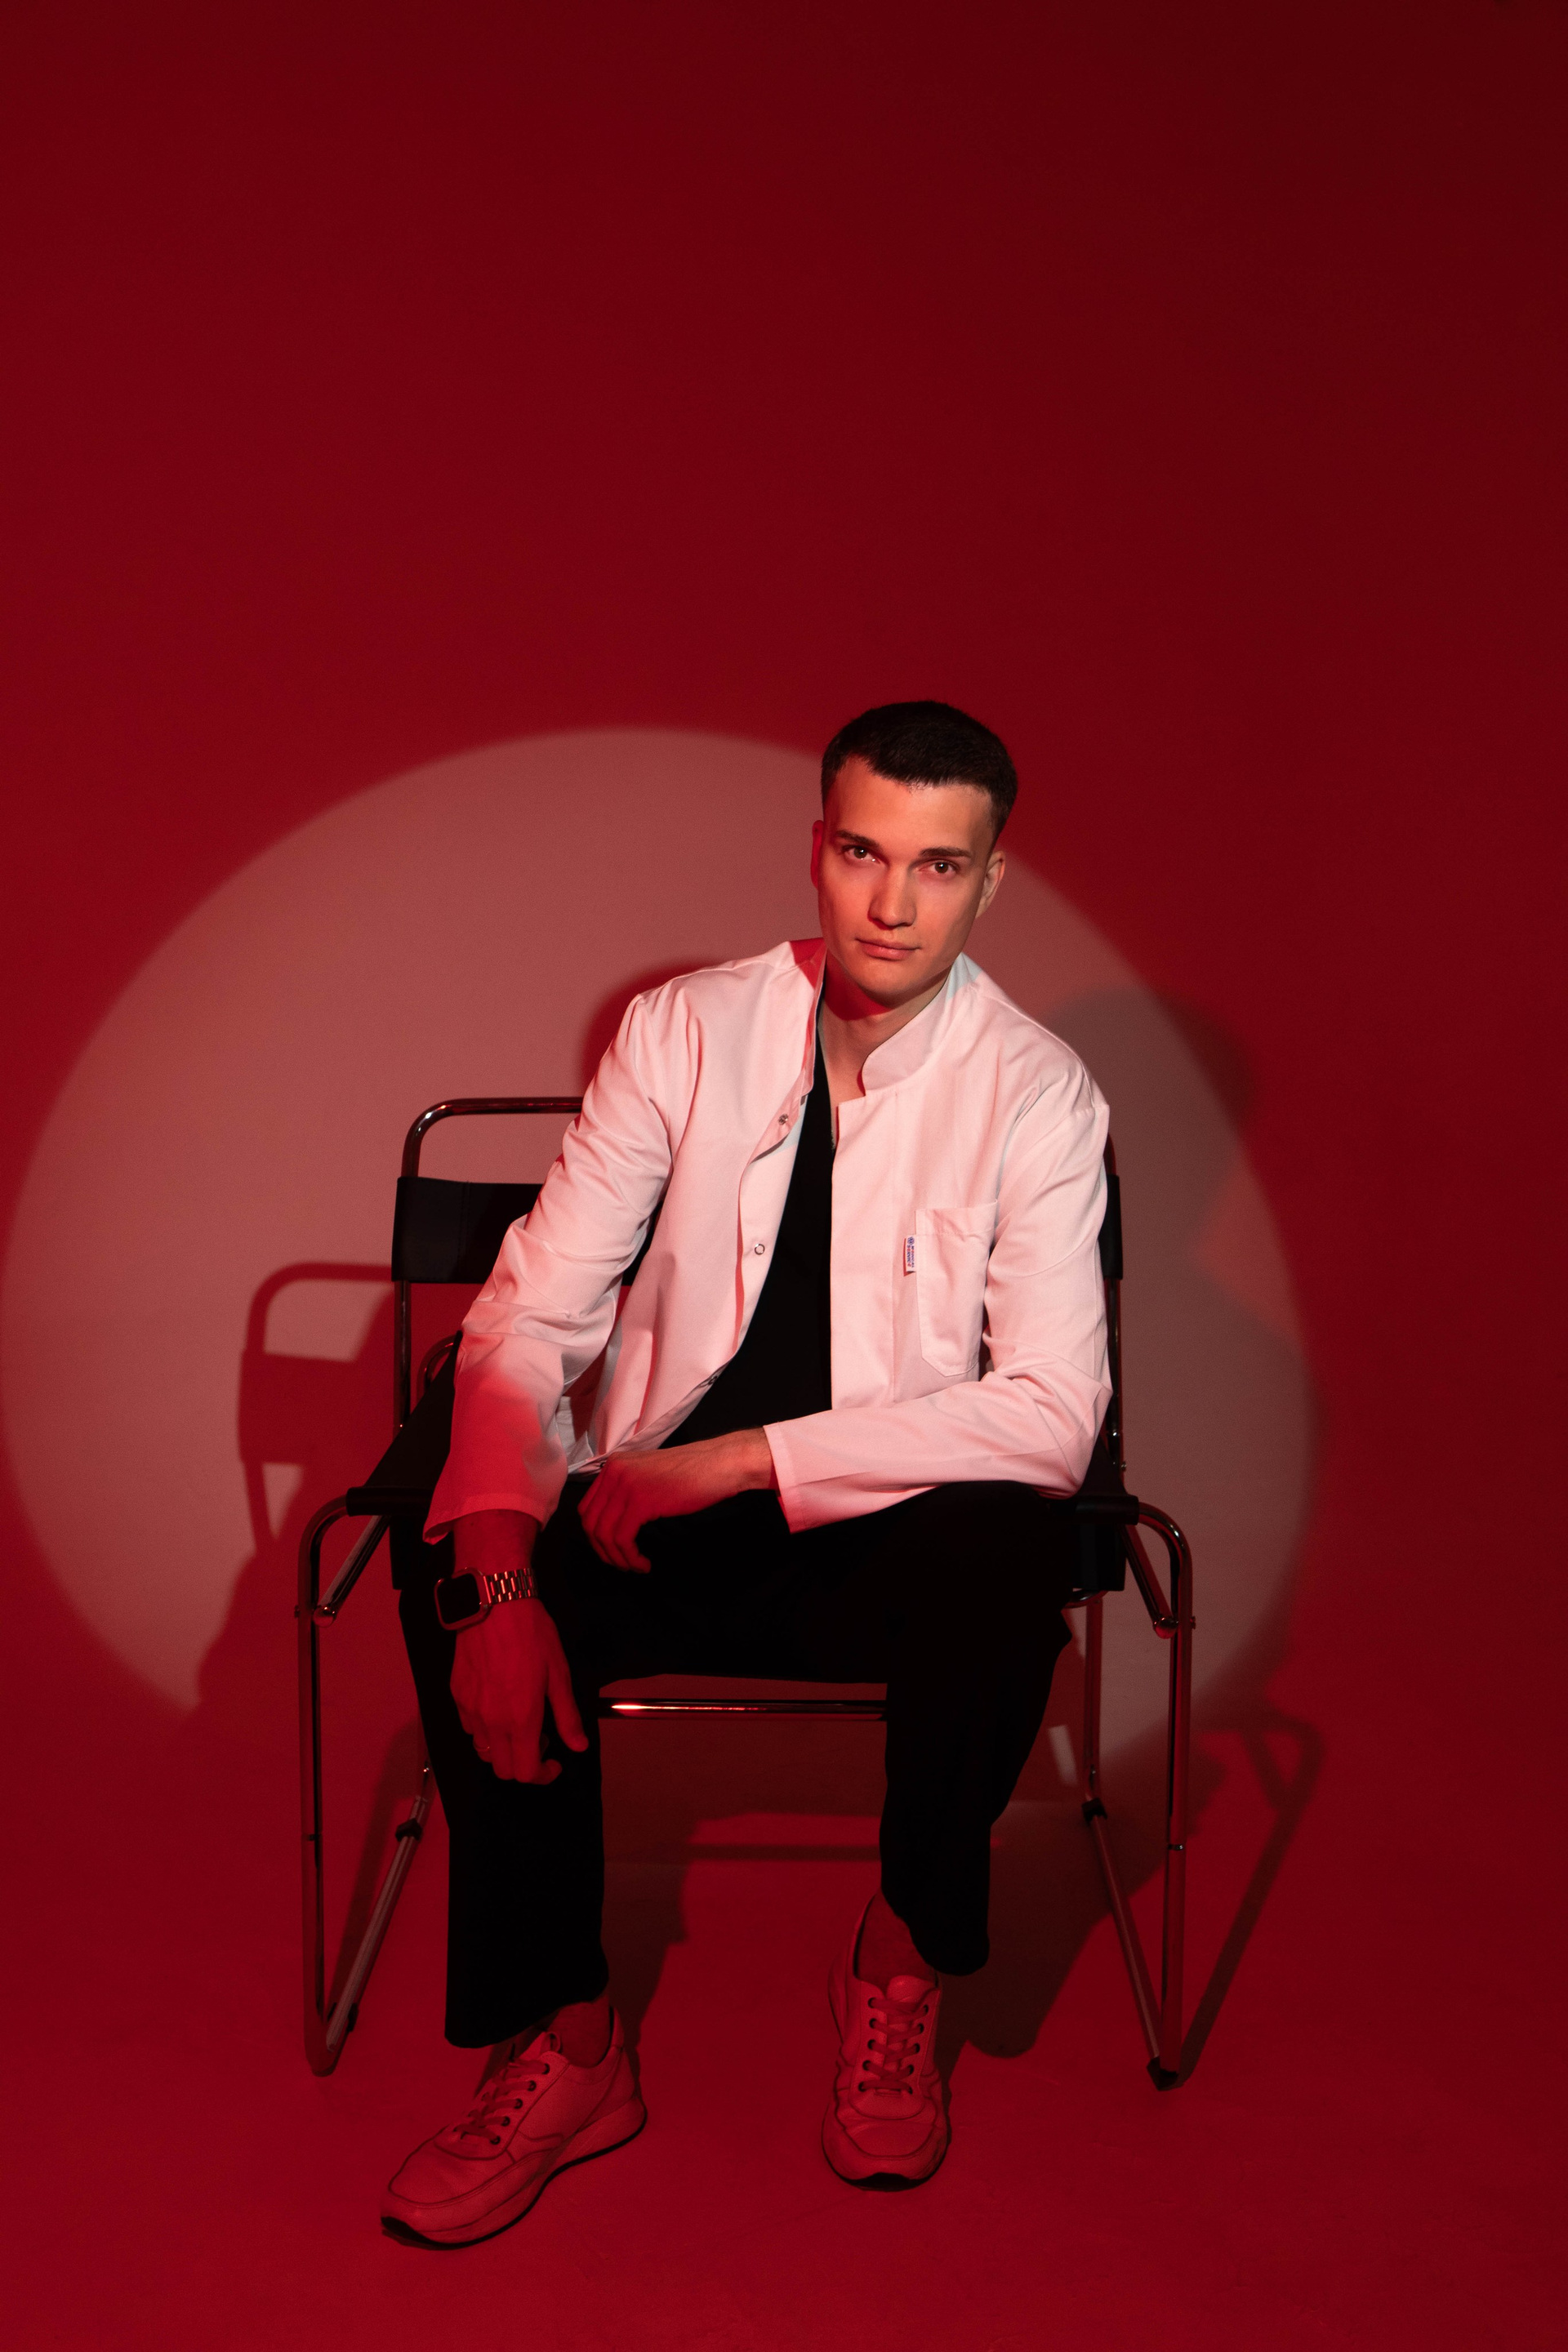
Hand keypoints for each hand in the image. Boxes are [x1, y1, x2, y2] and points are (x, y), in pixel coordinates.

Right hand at [447, 1510, 586, 1782]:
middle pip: (503, 1769)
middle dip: (524, 1765)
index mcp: (521, 1720)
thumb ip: (567, 1716)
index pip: (525, 1773)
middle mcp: (492, 1721)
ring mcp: (470, 1709)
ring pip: (483, 1750)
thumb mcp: (559, 1674)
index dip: (543, 1775)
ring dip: (503, 1749)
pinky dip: (484, 1729)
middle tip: (540, 1742)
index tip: (554, 1763)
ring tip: (519, 1725)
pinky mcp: (457, 1694)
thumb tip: (578, 1744)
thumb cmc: (530, 1633)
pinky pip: (468, 1726)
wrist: (495, 1603)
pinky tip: (498, 1707)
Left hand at [579, 1429, 775, 1569]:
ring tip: (635, 1566)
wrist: (720, 1464)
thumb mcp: (650, 1474)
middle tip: (622, 1564)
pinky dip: (631, 1557)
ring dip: (618, 1558)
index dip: (595, 1536)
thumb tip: (614, 1522)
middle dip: (603, 1550)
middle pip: (590, 1522)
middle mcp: (614, 1471)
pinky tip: (644, 1562)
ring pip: (604, 1534)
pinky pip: (623, 1539)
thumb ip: (628, 1490)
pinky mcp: (642, 1501)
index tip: (613, 1550)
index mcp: (614, 1464)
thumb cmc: (693, 1472)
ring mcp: (626, 1485)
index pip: (587, 1507)